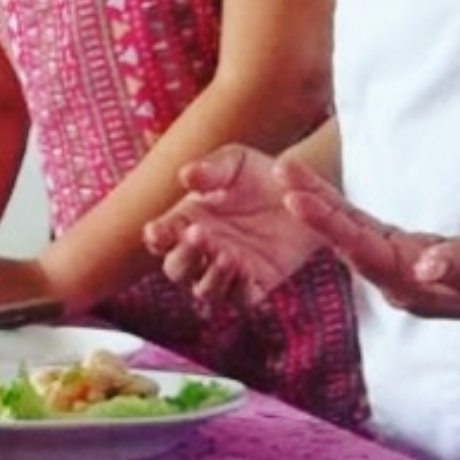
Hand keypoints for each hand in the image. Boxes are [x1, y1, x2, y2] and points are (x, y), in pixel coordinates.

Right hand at [145, 144, 329, 303]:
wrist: (302, 190)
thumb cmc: (256, 174)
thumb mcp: (234, 162)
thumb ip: (210, 169)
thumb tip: (186, 174)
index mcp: (184, 224)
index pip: (160, 238)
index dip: (156, 237)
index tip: (157, 230)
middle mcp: (200, 253)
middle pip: (177, 268)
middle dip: (184, 255)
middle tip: (198, 233)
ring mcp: (226, 272)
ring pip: (205, 290)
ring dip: (211, 276)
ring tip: (226, 254)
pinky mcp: (255, 283)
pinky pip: (241, 298)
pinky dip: (239, 289)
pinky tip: (245, 267)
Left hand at [289, 190, 459, 329]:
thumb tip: (427, 265)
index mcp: (412, 286)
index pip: (361, 251)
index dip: (328, 224)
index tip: (296, 199)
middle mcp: (399, 281)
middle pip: (346, 240)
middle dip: (313, 206)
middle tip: (282, 172)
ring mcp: (404, 269)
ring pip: (353, 233)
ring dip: (323, 206)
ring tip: (291, 176)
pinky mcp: (415, 255)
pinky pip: (369, 230)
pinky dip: (345, 212)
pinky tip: (321, 197)